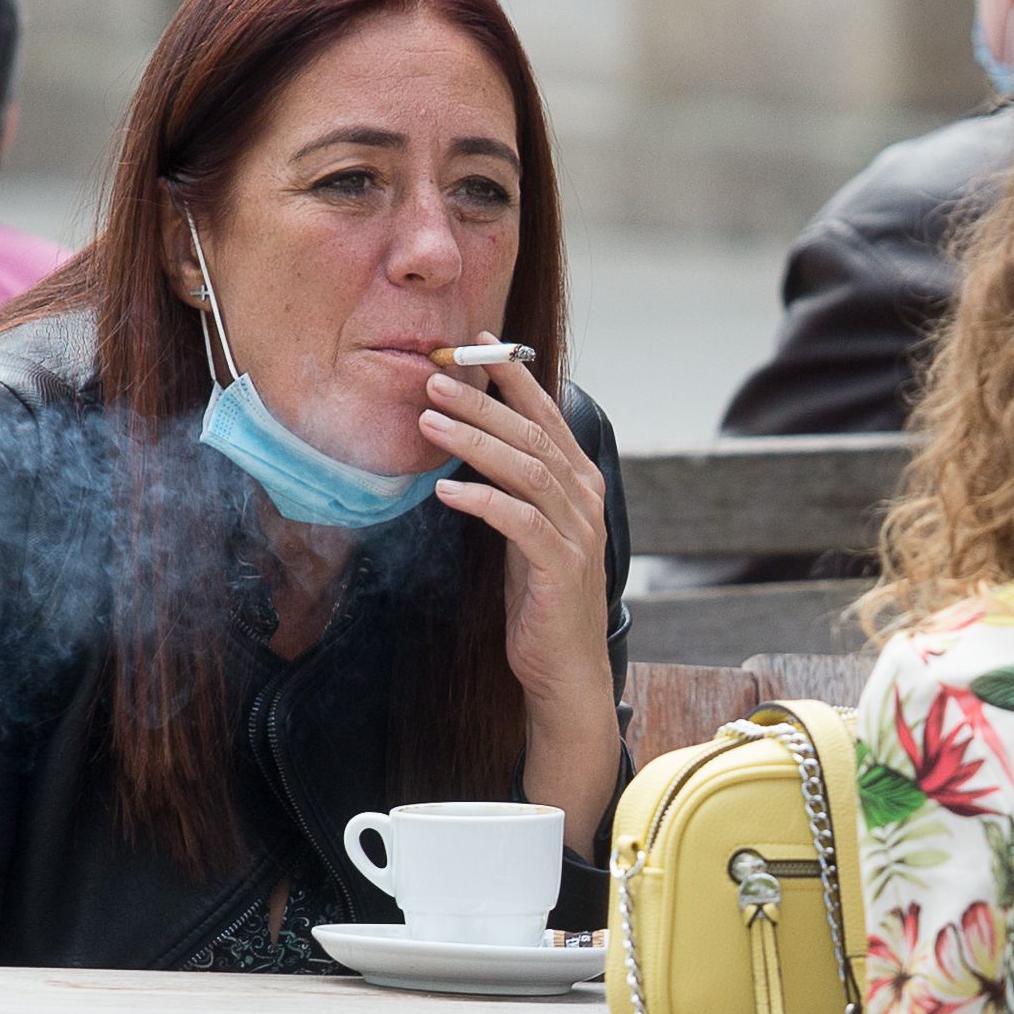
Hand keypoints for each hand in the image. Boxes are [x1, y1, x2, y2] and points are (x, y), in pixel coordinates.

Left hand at [424, 353, 618, 844]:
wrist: (565, 669)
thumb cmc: (541, 600)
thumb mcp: (528, 532)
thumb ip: (517, 487)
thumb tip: (477, 441)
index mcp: (579, 484)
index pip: (546, 416)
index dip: (513, 377)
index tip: (477, 344)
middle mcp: (585, 500)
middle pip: (531, 435)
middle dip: (481, 401)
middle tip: (434, 378)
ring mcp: (577, 532)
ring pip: (524, 469)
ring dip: (473, 441)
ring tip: (428, 422)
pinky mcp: (561, 567)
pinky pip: (518, 521)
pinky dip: (481, 500)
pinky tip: (445, 491)